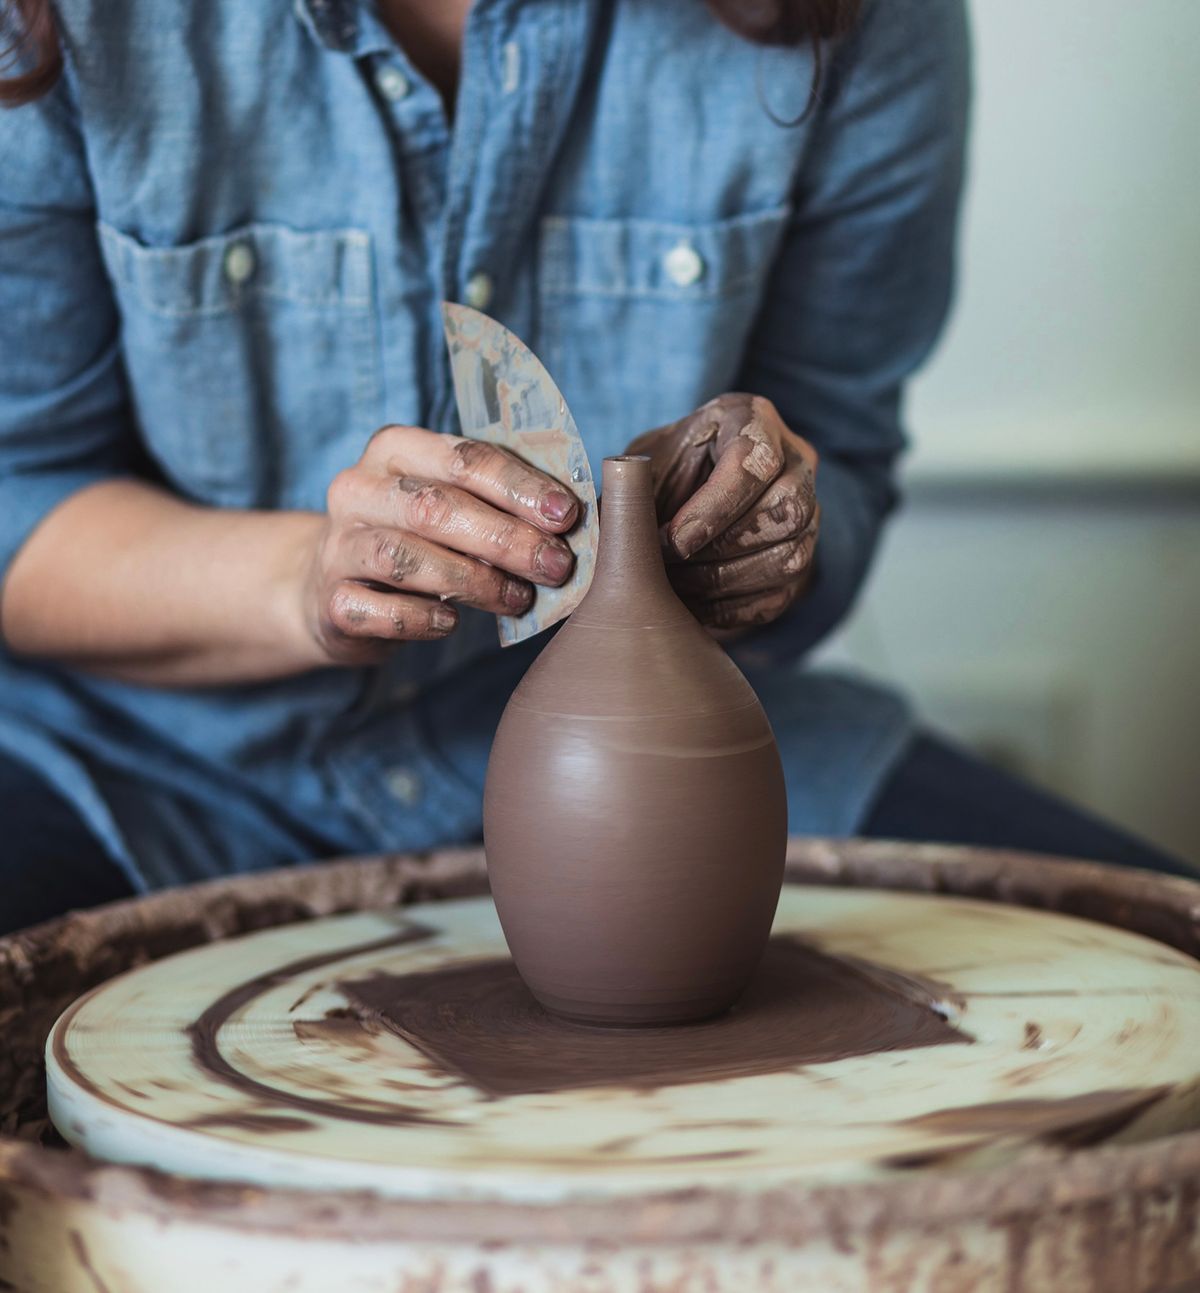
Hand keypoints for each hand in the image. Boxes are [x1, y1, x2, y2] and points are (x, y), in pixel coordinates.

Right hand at [304, 426, 578, 664]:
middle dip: (505, 537)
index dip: (519, 487)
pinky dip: (419, 618)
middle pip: (434, 506)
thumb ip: (499, 500)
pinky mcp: (330, 600)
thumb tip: (573, 517)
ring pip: (403, 557)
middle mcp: (358, 488)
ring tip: (518, 599)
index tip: (566, 515)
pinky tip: (452, 623)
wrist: (334, 587)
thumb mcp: (452, 504)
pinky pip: (376, 611)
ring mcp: (339, 545)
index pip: (463, 457)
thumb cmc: (418, 538)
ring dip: (472, 580)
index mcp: (396, 449)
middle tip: (556, 565)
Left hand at [626, 394, 818, 630]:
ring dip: (724, 582)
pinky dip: (732, 609)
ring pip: (788, 558)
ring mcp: (810, 512)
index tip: (673, 542)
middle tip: (671, 566)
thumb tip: (614, 521)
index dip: (713, 509)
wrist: (690, 498)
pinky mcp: (802, 558)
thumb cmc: (666, 472)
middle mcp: (796, 462)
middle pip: (786, 512)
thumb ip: (634, 487)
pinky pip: (779, 594)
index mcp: (754, 420)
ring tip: (676, 588)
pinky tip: (693, 608)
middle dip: (721, 549)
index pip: (754, 464)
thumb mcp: (646, 464)